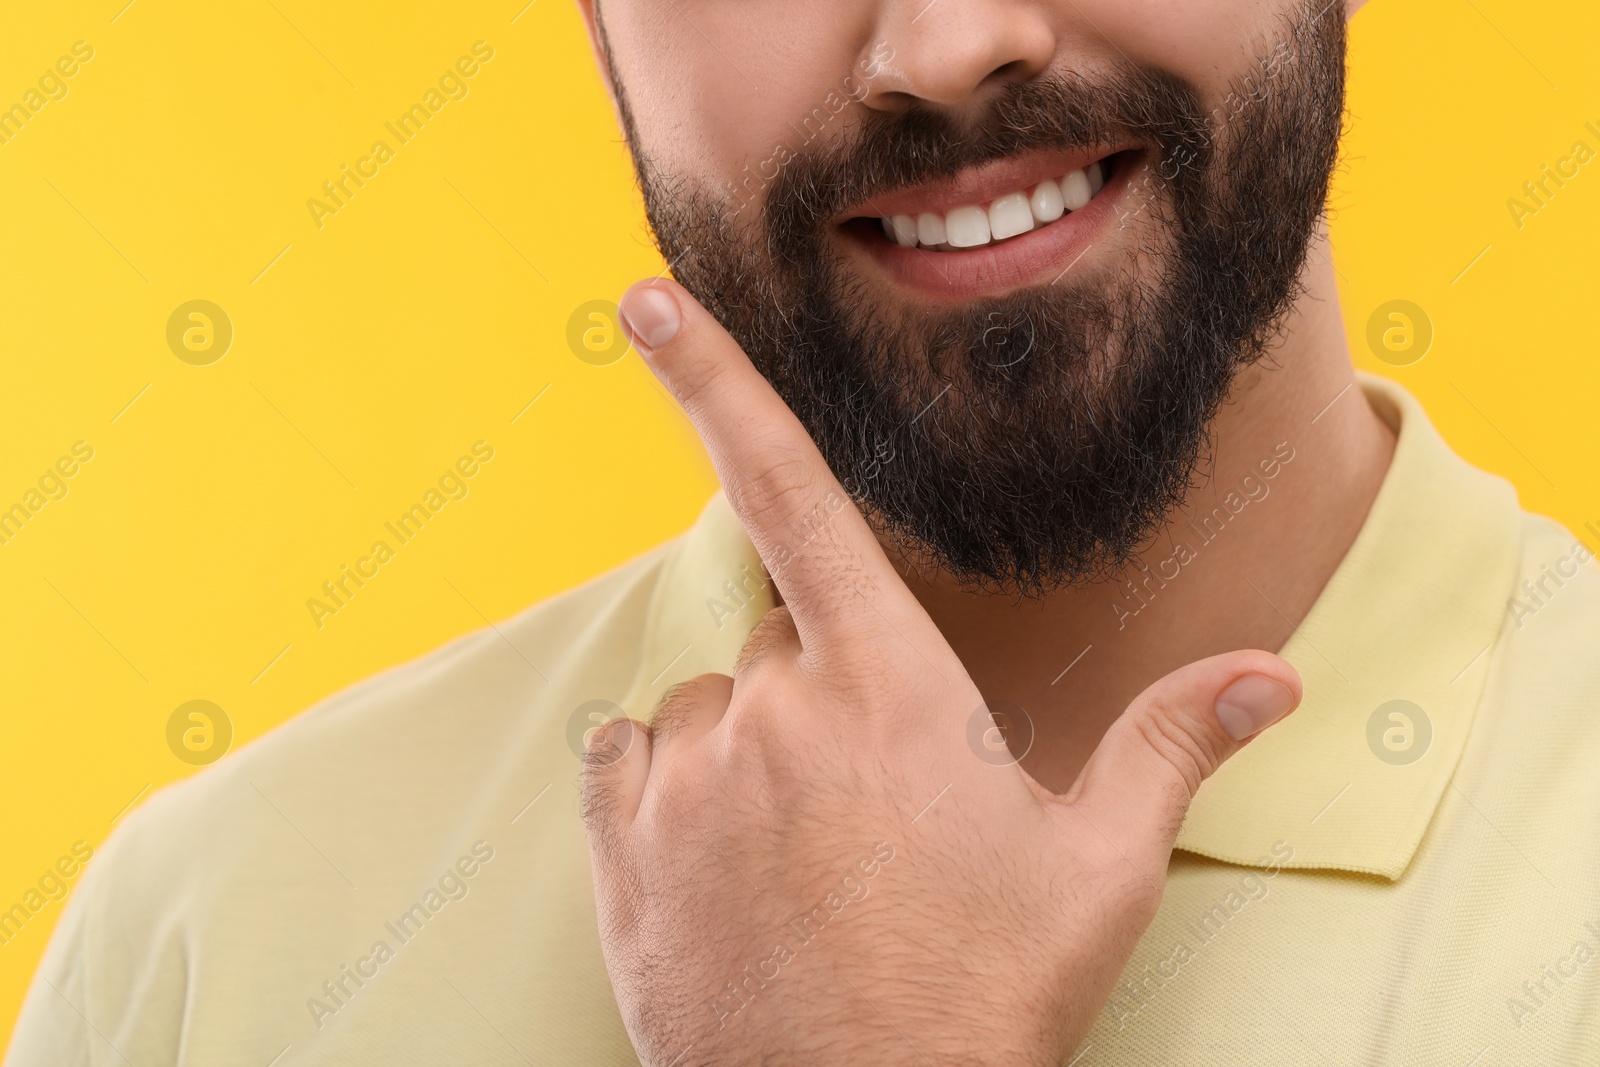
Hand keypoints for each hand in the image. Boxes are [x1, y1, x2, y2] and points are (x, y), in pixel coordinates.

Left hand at [583, 278, 1301, 1065]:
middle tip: (874, 813)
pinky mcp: (621, 846)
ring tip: (805, 861)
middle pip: (781, 642)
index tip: (650, 303)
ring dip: (745, 755)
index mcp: (886, 685)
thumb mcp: (1098, 871)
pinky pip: (628, 763)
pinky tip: (724, 867)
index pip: (794, 491)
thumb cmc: (983, 997)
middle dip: (823, 696)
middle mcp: (770, 708)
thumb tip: (1267, 677)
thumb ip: (1167, 746)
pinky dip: (667, 791)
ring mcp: (684, 778)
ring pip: (706, 709)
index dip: (718, 383)